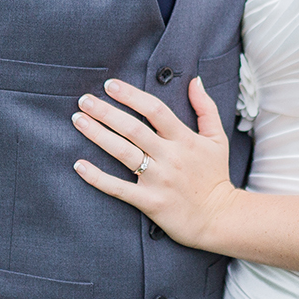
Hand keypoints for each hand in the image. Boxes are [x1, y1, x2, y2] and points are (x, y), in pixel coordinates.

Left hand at [72, 76, 240, 250]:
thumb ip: (206, 107)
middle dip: (105, 111)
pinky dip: (97, 177)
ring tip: (78, 120)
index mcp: (185, 139)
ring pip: (123, 153)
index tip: (110, 85)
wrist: (220, 218)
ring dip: (98, 135)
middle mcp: (170, 157)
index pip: (155, 110)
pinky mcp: (150, 202)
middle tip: (84, 100)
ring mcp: (159, 180)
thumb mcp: (218, 138)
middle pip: (133, 128)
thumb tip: (195, 80)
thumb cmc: (215, 176)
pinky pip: (118, 188)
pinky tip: (79, 165)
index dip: (131, 95)